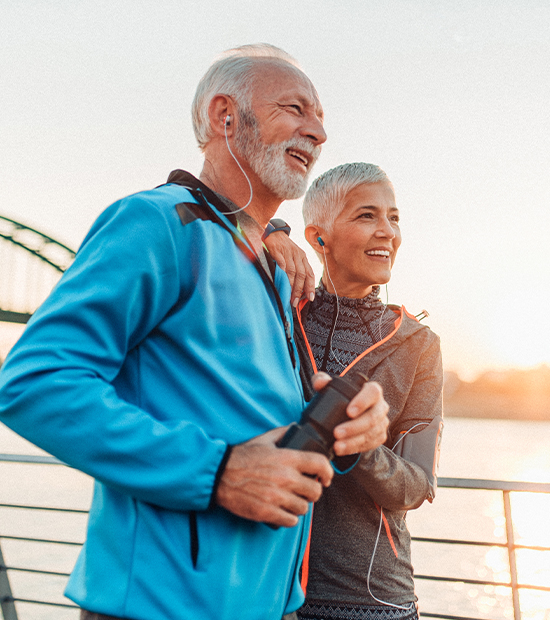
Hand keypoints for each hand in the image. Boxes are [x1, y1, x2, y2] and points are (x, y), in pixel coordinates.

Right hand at [216, 427, 332, 527]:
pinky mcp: (267, 512)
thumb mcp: (263, 439)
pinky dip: (289, 517)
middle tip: (305, 490)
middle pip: (316, 491)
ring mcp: (277, 497)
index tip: (326, 477)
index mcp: (286, 458)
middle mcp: (285, 478)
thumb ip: (283, 433)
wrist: (219, 475)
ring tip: (291, 500)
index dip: (328, 472)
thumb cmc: (241, 457)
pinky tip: (282, 510)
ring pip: (304, 508)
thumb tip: (296, 428)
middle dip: (313, 491)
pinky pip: (291, 521)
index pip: (320, 465)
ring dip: (300, 504)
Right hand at [263, 232, 315, 307]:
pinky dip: (283, 275)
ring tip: (288, 297)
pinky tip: (281, 283)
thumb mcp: (293, 256)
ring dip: (291, 286)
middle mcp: (298, 255)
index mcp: (303, 257)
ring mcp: (288, 253)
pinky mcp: (278, 251)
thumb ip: (296, 270)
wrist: (274, 232)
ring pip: (293, 272)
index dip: (310, 287)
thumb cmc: (284, 247)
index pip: (310, 274)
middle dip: (299, 290)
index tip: (310, 298)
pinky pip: (282, 265)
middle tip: (295, 302)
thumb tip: (297, 288)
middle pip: (301, 275)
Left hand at [311, 373, 388, 455]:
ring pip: (371, 433)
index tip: (348, 412)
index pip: (373, 393)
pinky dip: (356, 448)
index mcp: (372, 390)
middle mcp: (380, 406)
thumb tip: (320, 382)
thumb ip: (322, 381)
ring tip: (337, 446)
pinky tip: (343, 450)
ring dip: (353, 441)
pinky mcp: (380, 436)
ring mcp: (382, 422)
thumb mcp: (331, 387)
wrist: (349, 415)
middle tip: (336, 433)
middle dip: (354, 427)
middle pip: (372, 417)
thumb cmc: (342, 398)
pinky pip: (370, 444)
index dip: (362, 402)